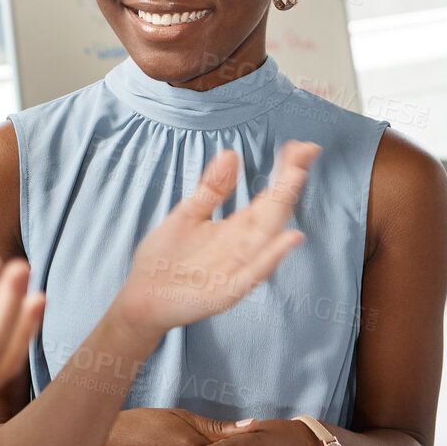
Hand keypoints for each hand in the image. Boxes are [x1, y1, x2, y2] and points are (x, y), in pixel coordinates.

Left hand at [111, 142, 320, 337]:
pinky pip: (253, 273)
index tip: (301, 146)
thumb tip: (232, 153)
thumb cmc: (167, 260)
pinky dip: (271, 257)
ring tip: (296, 179)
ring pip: (267, 237)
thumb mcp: (189, 214)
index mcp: (237, 229)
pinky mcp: (226, 292)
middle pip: (273, 211)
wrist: (143, 299)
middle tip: (303, 153)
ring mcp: (237, 269)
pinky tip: (288, 238)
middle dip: (288, 182)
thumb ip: (213, 188)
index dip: (285, 170)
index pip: (269, 196)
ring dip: (282, 210)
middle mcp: (243, 247)